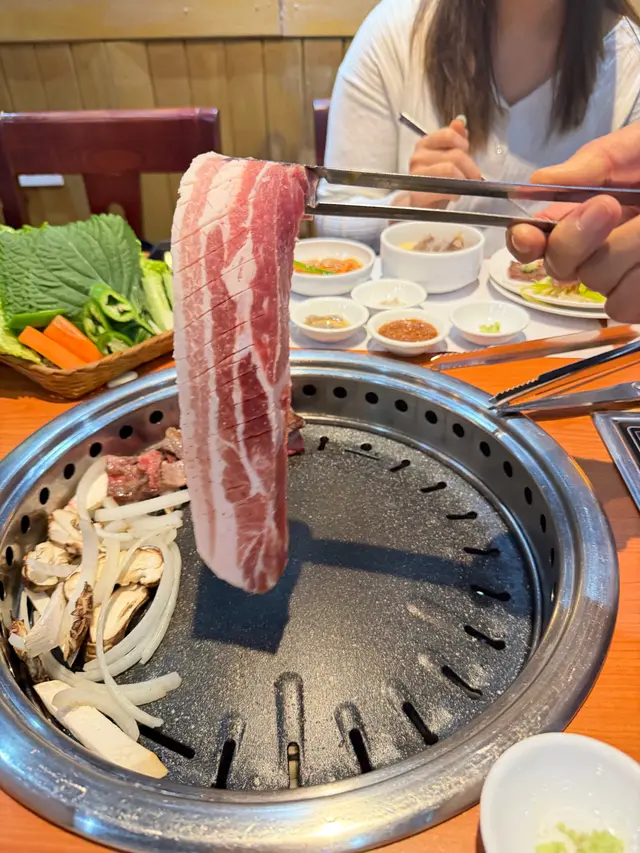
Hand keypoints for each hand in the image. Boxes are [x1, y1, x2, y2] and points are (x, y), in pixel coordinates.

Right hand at [403, 118, 482, 208]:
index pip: (449, 134)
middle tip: (474, 178)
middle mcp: (417, 157)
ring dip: (463, 181)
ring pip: (450, 170)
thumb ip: (454, 139)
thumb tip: (460, 122)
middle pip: (455, 155)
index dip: (464, 145)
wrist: (420, 207)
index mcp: (424, 144)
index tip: (467, 155)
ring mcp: (416, 175)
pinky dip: (454, 193)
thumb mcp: (447, 157)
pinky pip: (443, 188)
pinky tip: (455, 196)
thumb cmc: (436, 181)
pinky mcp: (417, 193)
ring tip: (464, 187)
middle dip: (470, 168)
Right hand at [508, 124, 639, 321]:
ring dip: (631, 251)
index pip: (532, 242)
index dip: (524, 242)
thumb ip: (587, 165)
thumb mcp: (634, 148)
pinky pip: (630, 304)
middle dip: (580, 238)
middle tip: (609, 206)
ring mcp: (626, 279)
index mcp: (583, 215)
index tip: (532, 234)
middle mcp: (597, 251)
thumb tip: (533, 186)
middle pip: (561, 267)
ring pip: (602, 288)